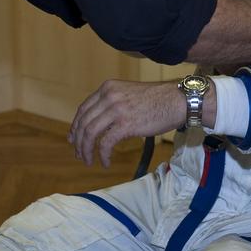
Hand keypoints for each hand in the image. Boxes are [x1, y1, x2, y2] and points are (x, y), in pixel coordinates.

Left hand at [69, 80, 186, 167]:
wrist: (177, 101)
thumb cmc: (157, 99)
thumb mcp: (128, 93)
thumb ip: (112, 103)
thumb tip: (99, 123)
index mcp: (108, 88)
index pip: (83, 109)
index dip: (76, 126)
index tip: (74, 138)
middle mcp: (109, 96)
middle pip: (84, 122)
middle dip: (78, 141)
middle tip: (79, 154)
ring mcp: (116, 110)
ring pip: (90, 133)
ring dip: (87, 150)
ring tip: (88, 160)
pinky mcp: (126, 124)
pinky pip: (106, 143)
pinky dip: (103, 155)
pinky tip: (106, 162)